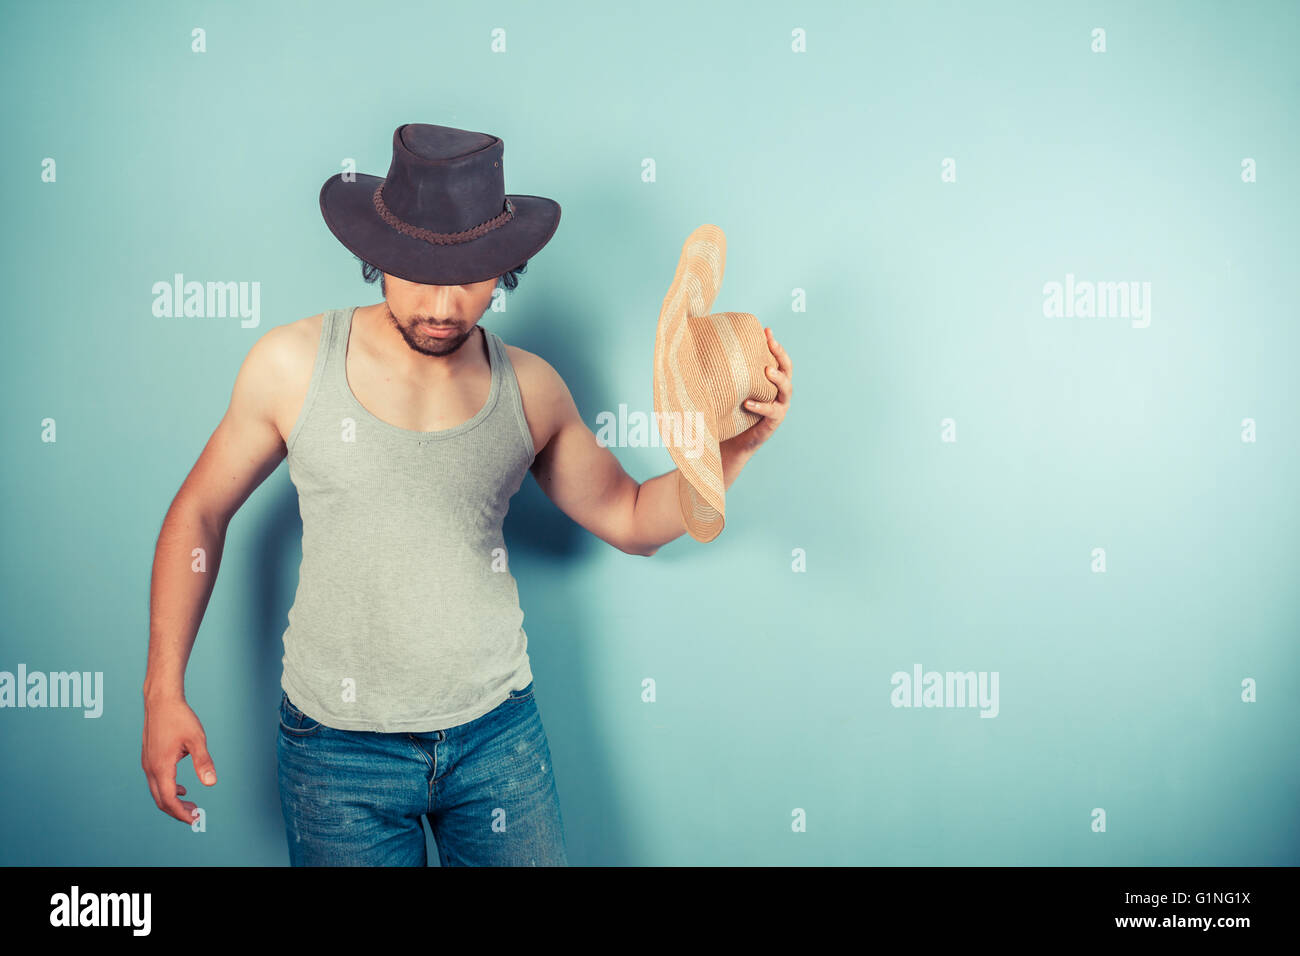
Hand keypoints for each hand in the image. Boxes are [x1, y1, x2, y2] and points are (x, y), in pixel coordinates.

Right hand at [142, 695, 216, 823]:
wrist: (161, 701)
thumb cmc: (179, 717)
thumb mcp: (197, 739)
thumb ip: (203, 762)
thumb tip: (211, 783)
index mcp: (161, 767)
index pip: (169, 800)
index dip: (182, 813)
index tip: (195, 819)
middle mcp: (150, 768)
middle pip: (161, 800)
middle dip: (177, 811)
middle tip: (195, 815)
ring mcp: (148, 763)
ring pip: (157, 791)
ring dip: (173, 801)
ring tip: (191, 804)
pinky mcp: (149, 758)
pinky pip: (156, 781)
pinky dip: (168, 789)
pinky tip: (182, 788)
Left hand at [740, 327, 791, 448]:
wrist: (730, 439)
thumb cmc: (730, 408)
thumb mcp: (731, 386)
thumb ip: (729, 369)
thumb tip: (709, 343)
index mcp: (771, 381)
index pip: (778, 358)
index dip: (775, 344)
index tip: (766, 330)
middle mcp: (779, 392)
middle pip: (787, 370)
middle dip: (780, 355)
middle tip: (771, 344)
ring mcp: (779, 407)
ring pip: (786, 390)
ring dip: (778, 378)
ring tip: (768, 371)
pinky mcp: (773, 423)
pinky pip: (772, 412)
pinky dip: (761, 406)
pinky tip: (748, 403)